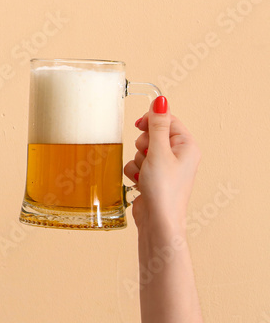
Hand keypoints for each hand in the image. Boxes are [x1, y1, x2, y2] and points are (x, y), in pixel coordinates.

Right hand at [124, 96, 200, 232]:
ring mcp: (165, 168)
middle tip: (148, 156)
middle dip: (143, 145)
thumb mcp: (158, 151)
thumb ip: (157, 125)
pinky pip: (137, 165)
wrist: (158, 221)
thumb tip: (161, 100)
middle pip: (152, 135)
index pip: (168, 120)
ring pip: (141, 151)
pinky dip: (135, 172)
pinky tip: (141, 183)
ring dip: (138, 161)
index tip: (140, 126)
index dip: (151, 121)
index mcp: (187, 146)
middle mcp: (178, 155)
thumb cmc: (164, 189)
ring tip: (146, 174)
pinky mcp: (153, 178)